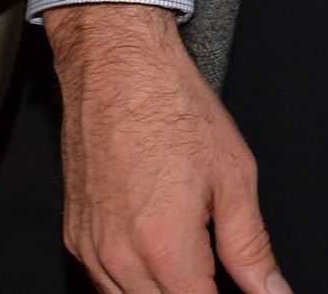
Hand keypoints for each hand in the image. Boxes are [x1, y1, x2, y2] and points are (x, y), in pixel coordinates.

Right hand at [44, 2, 288, 293]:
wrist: (115, 58)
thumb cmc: (171, 104)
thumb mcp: (234, 176)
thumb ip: (253, 249)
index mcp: (167, 250)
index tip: (234, 288)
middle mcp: (121, 259)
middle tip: (214, 272)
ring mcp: (92, 248)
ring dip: (162, 293)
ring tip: (190, 264)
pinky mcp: (75, 234)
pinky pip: (104, 284)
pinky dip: (132, 284)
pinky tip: (156, 257)